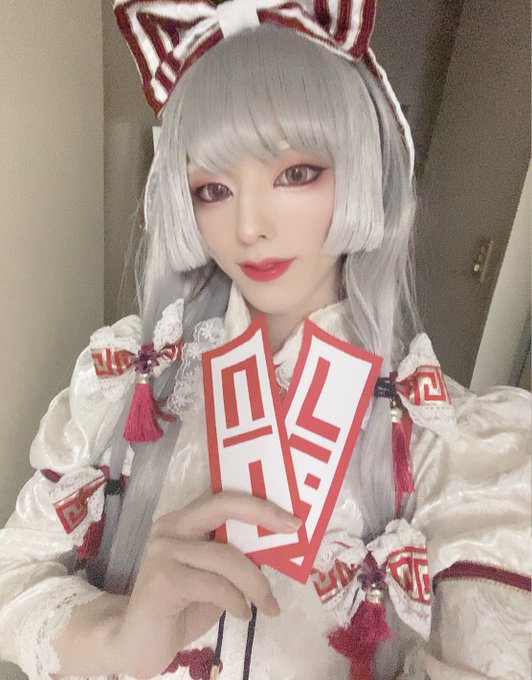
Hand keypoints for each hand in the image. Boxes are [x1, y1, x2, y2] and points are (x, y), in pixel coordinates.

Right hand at [113, 490, 300, 677]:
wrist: (135, 642)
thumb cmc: (180, 607)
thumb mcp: (215, 578)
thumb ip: (235, 558)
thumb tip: (274, 545)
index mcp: (184, 520)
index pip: (223, 496)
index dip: (259, 501)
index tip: (292, 518)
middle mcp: (171, 527)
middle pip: (222, 504)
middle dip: (263, 513)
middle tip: (292, 529)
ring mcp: (164, 551)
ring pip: (227, 556)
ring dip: (257, 583)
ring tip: (269, 605)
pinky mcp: (163, 579)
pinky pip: (216, 585)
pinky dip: (237, 601)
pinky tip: (242, 614)